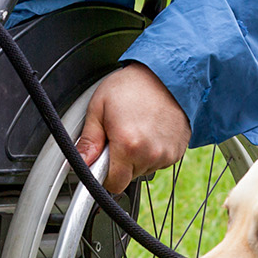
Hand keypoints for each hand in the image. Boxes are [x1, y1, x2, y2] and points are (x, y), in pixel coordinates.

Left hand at [75, 62, 191, 193]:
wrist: (166, 73)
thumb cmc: (132, 85)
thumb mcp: (99, 107)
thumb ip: (88, 140)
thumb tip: (80, 162)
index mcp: (128, 145)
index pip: (113, 184)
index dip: (105, 175)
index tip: (103, 162)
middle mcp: (150, 153)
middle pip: (128, 177)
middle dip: (121, 163)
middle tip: (120, 135)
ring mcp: (167, 154)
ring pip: (144, 169)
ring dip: (137, 157)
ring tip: (137, 129)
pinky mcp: (178, 151)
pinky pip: (159, 162)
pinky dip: (152, 152)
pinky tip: (151, 131)